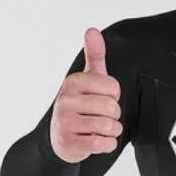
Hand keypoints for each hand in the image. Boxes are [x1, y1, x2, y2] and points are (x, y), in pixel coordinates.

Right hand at [49, 27, 123, 162]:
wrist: (61, 139)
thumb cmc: (79, 106)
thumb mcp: (87, 79)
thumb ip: (94, 56)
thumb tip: (92, 30)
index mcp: (72, 82)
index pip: (113, 87)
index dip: (113, 97)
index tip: (101, 99)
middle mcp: (65, 100)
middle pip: (112, 107)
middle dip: (113, 116)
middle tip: (101, 117)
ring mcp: (65, 122)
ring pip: (109, 126)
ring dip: (111, 131)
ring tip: (99, 129)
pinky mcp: (68, 143)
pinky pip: (103, 144)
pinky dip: (107, 145)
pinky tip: (96, 141)